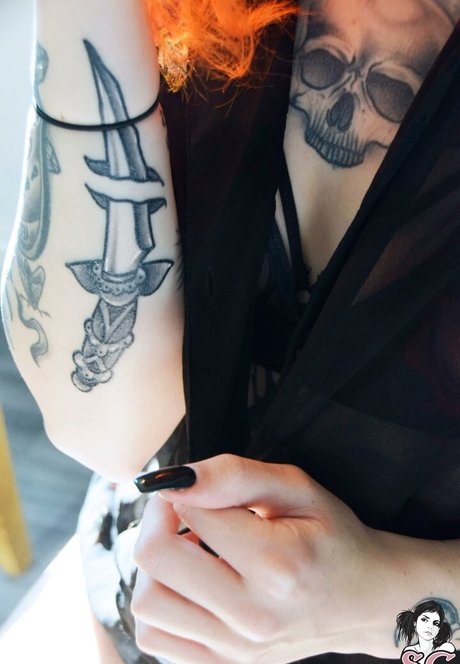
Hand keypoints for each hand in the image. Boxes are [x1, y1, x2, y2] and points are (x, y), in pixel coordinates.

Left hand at [132, 454, 395, 662]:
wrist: (366, 599)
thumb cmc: (331, 535)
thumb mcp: (298, 488)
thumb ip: (235, 475)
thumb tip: (174, 481)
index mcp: (276, 563)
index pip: (193, 514)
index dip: (186, 491)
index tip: (200, 489)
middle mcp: (253, 615)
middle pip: (156, 559)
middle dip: (157, 520)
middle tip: (180, 509)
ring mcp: (238, 649)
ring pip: (147, 603)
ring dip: (154, 565)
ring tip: (187, 548)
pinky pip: (155, 638)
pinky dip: (159, 603)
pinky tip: (188, 583)